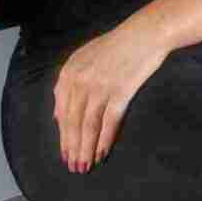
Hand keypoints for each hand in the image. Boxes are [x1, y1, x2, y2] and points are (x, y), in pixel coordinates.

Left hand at [52, 21, 169, 172]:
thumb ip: (69, 84)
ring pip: (89, 125)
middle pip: (73, 121)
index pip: (62, 111)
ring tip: (86, 166)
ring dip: (86, 149)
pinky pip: (109, 122)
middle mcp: (81, 80)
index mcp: (69, 72)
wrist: (144, 33)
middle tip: (74, 167)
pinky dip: (105, 140)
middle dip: (73, 147)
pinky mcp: (120, 92)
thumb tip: (57, 117)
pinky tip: (102, 153)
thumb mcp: (84, 58)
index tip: (65, 153)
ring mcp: (100, 86)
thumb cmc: (116, 46)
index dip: (63, 136)